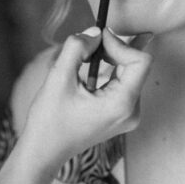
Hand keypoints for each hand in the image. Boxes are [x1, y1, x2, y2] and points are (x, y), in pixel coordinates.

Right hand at [18, 27, 151, 171]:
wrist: (44, 152)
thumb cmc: (49, 120)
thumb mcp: (58, 78)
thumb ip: (77, 48)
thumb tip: (95, 31)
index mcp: (122, 104)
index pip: (141, 61)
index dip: (121, 43)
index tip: (97, 40)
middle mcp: (131, 111)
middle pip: (136, 65)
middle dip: (114, 49)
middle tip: (89, 43)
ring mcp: (128, 115)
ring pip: (130, 72)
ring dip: (111, 58)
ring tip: (86, 56)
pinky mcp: (120, 115)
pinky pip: (124, 83)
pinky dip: (110, 70)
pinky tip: (91, 67)